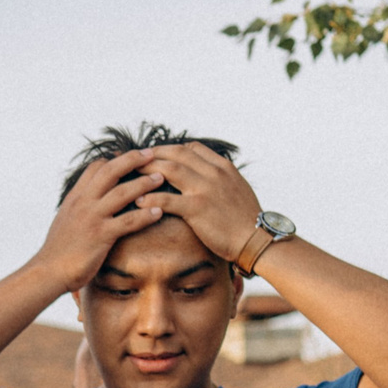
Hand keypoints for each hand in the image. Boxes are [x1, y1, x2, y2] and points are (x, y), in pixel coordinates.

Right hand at [30, 148, 170, 292]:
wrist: (48, 272)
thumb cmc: (58, 250)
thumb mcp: (66, 220)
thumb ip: (80, 207)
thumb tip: (91, 202)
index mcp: (76, 197)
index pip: (95, 168)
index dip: (115, 159)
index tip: (132, 156)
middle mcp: (83, 203)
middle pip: (110, 171)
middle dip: (132, 159)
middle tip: (151, 153)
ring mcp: (92, 218)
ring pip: (122, 192)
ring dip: (144, 183)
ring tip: (161, 177)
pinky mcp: (100, 236)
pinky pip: (128, 221)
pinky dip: (145, 215)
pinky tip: (159, 212)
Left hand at [141, 142, 265, 264]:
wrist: (257, 239)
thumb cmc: (246, 220)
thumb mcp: (238, 190)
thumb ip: (222, 180)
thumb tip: (207, 177)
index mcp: (223, 167)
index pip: (192, 148)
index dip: (171, 149)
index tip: (157, 155)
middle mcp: (213, 173)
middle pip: (176, 154)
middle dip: (154, 155)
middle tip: (135, 160)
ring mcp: (205, 189)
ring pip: (169, 170)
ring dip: (147, 170)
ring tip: (131, 175)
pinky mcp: (197, 209)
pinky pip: (167, 200)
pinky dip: (151, 199)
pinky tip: (139, 202)